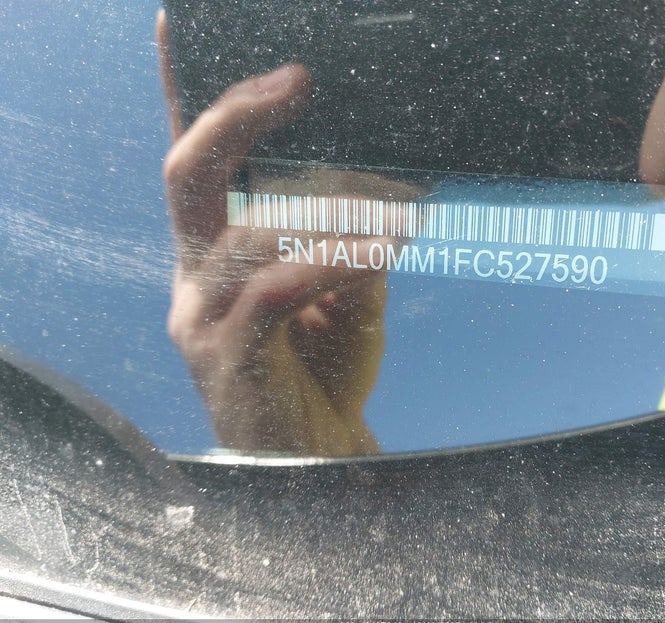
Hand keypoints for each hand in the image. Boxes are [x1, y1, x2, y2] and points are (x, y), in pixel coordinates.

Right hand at [157, 11, 385, 454]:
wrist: (324, 458)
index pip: (194, 166)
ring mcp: (200, 317)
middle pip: (189, 173)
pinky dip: (329, 258)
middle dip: (238, 116)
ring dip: (328, 209)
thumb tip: (380, 191)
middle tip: (297, 81)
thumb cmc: (327, 368)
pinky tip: (378, 249)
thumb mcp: (350, 293)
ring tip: (396, 210)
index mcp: (215, 251)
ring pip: (249, 230)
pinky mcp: (223, 358)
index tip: (189, 33)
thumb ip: (351, 242)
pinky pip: (274, 287)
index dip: (189, 99)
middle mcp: (193, 275)